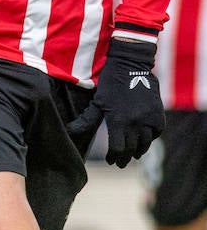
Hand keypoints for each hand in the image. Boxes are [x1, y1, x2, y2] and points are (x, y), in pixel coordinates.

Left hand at [67, 38, 163, 167]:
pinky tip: (144, 140)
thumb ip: (87, 120)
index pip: (117, 149)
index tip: (111, 161)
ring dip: (138, 151)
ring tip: (133, 154)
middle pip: (131, 149)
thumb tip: (70, 131)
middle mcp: (135, 123)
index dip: (114, 157)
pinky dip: (150, 138)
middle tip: (121, 163)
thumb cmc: (109, 84)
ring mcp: (149, 119)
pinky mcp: (159, 115)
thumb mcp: (97, 102)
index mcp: (117, 121)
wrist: (130, 66)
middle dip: (125, 158)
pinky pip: (156, 133)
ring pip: (145, 143)